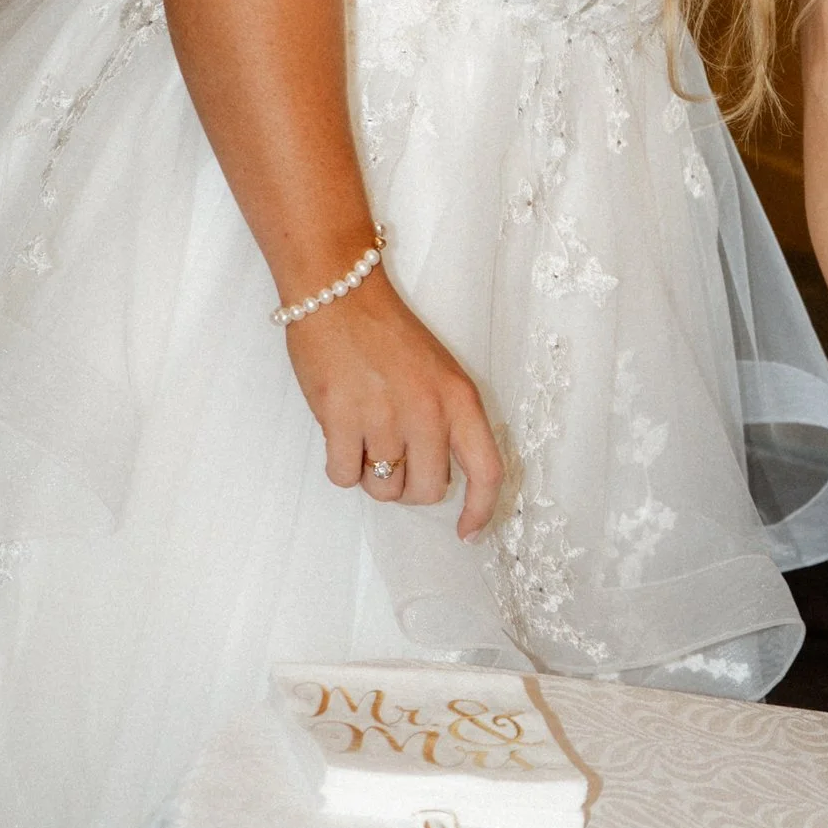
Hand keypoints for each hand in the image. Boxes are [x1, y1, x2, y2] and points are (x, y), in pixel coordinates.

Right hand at [285, 276, 503, 537]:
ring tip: (364, 435)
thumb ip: (448, 422)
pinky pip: (343, 476)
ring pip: (382, 489)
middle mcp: (428, 413)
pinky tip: (340, 432)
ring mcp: (383, 417)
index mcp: (461, 399)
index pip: (487, 471)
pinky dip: (340, 465)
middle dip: (408, 487)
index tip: (468, 533)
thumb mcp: (440, 373)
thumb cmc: (388, 335)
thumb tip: (438, 478)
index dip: (481, 510)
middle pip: (427, 492)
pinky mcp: (340, 418)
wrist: (340, 295)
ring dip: (371, 475)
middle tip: (393, 458)